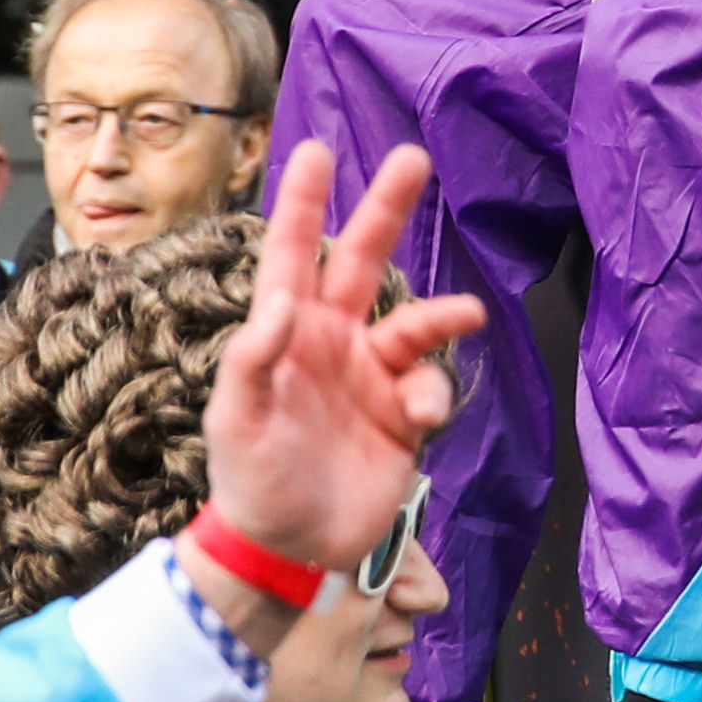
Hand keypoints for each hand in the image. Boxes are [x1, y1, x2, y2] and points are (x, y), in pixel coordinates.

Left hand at [191, 141, 477, 617]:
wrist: (287, 551)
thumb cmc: (248, 480)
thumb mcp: (235, 418)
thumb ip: (254, 357)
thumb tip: (281, 300)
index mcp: (286, 334)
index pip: (293, 255)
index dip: (304, 204)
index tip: (317, 151)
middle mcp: (332, 343)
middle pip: (365, 262)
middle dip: (387, 210)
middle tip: (412, 158)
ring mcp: (371, 378)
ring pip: (415, 324)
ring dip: (442, 314)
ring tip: (465, 316)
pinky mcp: (402, 420)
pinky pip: (430, 388)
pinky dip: (434, 394)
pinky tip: (422, 416)